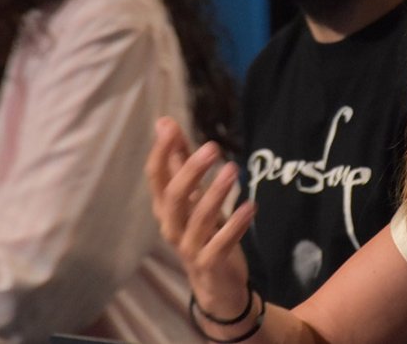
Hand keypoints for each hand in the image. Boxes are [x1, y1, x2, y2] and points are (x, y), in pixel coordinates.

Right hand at [145, 116, 254, 318]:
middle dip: (192, 170)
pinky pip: (221, 243)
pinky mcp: (210, 263)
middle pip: (173, 196)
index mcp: (165, 207)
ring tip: (233, 169)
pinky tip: (250, 206)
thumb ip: (179, 160)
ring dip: (216, 192)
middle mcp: (172, 226)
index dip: (161, 152)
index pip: (156, 177)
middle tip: (213, 147)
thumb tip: (165, 122)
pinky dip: (236, 224)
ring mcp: (189, 246)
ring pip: (198, 218)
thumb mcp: (191, 196)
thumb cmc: (202, 231)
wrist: (215, 284)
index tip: (170, 126)